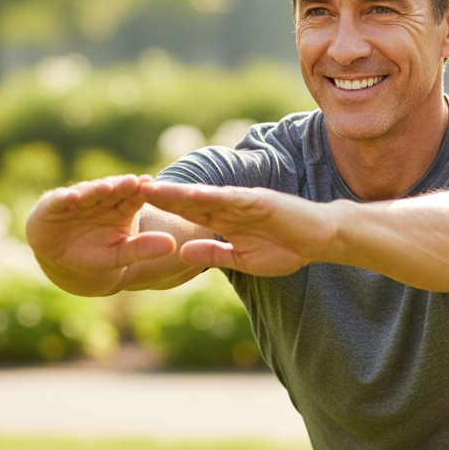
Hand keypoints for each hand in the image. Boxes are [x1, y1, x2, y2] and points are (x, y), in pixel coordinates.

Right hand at [26, 175, 177, 293]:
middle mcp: (100, 198)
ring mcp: (77, 199)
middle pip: (113, 190)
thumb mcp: (120, 255)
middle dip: (122, 186)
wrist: (62, 258)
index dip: (142, 193)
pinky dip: (64, 199)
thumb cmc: (95, 254)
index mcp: (121, 207)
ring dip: (96, 189)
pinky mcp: (53, 204)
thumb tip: (173, 245)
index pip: (134, 196)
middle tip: (134, 182)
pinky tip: (72, 198)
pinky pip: (59, 201)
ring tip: (107, 188)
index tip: (153, 189)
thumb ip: (143, 249)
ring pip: (88, 192)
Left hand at [140, 180, 335, 276]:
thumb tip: (183, 253)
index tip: (134, 212)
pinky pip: (231, 199)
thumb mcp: (243, 260)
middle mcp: (229, 207)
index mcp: (224, 222)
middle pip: (188, 202)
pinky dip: (212, 197)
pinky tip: (191, 197)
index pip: (188, 215)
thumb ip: (215, 255)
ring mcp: (242, 202)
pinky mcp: (258, 202)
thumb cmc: (286, 250)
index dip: (163, 213)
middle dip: (160, 197)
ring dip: (177, 193)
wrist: (320, 240)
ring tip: (150, 189)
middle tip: (128, 190)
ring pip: (203, 196)